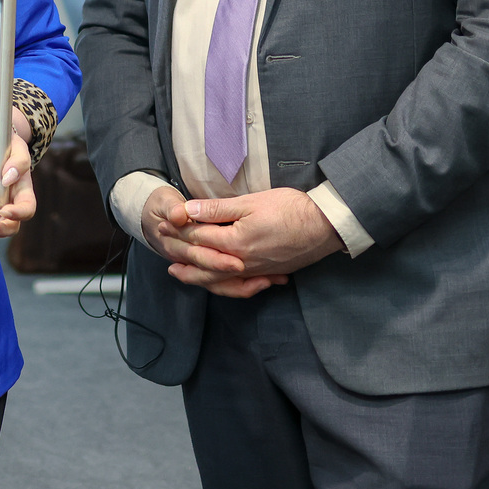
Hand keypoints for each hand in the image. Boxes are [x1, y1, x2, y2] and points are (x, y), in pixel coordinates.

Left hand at [167, 187, 342, 292]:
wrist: (326, 226)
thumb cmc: (290, 209)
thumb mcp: (251, 202)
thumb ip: (218, 209)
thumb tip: (188, 209)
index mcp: (235, 242)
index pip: (199, 238)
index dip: (178, 230)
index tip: (162, 224)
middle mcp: (242, 262)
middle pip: (204, 263)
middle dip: (181, 256)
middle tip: (163, 251)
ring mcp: (255, 271)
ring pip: (218, 279)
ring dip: (196, 276)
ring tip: (179, 274)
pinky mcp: (267, 273)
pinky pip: (237, 285)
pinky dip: (220, 285)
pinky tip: (216, 282)